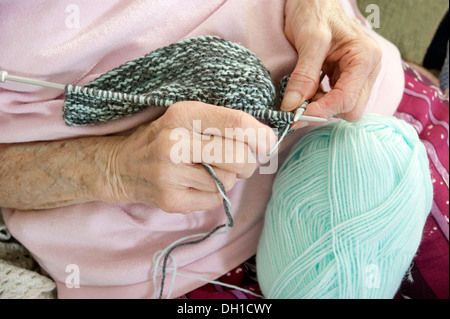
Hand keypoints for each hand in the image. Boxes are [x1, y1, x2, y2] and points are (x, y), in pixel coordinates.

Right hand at [105, 102, 275, 213]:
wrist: (122, 165)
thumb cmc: (165, 138)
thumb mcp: (188, 118)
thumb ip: (225, 125)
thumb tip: (268, 142)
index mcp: (183, 114)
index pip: (238, 123)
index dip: (261, 136)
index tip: (268, 143)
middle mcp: (175, 142)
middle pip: (240, 157)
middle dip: (248, 162)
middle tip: (239, 161)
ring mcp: (170, 173)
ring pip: (229, 181)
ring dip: (226, 178)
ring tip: (206, 170)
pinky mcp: (170, 200)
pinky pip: (215, 200)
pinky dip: (212, 194)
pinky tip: (194, 184)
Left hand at [282, 0, 381, 128]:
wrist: (312, 0)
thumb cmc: (315, 11)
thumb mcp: (309, 39)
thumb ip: (303, 75)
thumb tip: (292, 106)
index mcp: (365, 58)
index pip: (346, 99)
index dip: (320, 111)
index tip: (295, 117)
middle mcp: (367, 70)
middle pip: (350, 110)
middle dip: (323, 111)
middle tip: (296, 108)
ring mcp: (358, 76)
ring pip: (343, 108)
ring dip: (320, 108)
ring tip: (300, 95)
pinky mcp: (346, 79)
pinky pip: (335, 101)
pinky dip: (319, 102)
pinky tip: (307, 92)